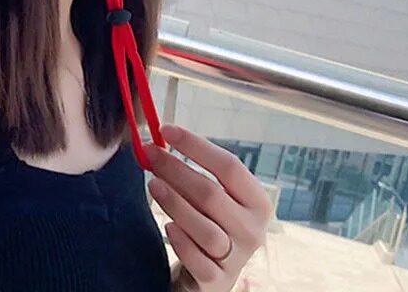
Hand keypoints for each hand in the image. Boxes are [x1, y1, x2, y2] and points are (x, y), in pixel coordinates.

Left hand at [145, 124, 272, 290]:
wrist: (209, 275)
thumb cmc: (210, 223)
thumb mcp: (214, 197)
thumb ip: (197, 171)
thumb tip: (161, 138)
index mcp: (257, 202)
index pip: (229, 166)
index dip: (196, 145)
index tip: (166, 130)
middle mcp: (253, 230)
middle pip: (212, 194)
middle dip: (176, 169)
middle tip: (149, 154)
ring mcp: (237, 258)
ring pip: (205, 228)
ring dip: (175, 202)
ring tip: (152, 184)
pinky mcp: (217, 281)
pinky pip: (199, 261)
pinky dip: (182, 242)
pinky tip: (167, 227)